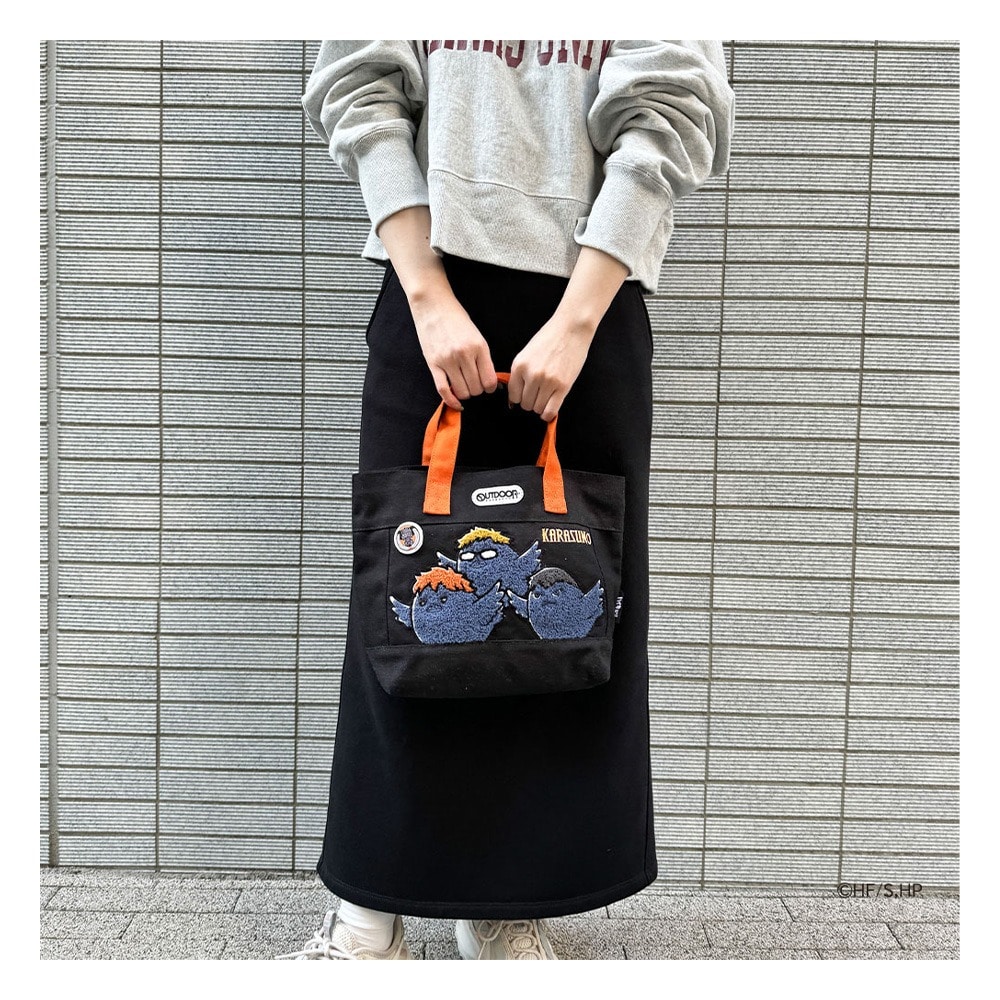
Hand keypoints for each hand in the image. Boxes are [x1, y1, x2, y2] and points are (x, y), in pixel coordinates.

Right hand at [409, 292, 497, 410]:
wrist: (433, 305)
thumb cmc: (456, 319)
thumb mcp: (477, 336)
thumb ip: (483, 358)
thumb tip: (490, 381)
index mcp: (479, 347)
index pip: (489, 380)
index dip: (491, 388)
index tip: (488, 387)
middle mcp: (464, 355)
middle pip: (476, 388)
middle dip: (478, 390)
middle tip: (474, 384)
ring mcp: (447, 361)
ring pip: (462, 392)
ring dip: (465, 393)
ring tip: (464, 386)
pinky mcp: (433, 364)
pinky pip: (443, 390)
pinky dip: (451, 401)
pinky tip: (457, 403)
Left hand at [507, 312, 596, 421]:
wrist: (571, 329)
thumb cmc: (550, 339)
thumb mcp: (527, 354)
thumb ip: (520, 373)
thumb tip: (515, 396)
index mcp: (519, 366)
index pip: (513, 395)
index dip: (519, 397)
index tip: (524, 396)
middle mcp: (532, 375)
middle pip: (525, 404)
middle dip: (530, 402)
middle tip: (538, 394)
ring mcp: (548, 382)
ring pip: (537, 408)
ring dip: (540, 406)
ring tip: (546, 396)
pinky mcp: (563, 386)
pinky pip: (551, 410)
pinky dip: (548, 414)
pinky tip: (549, 409)